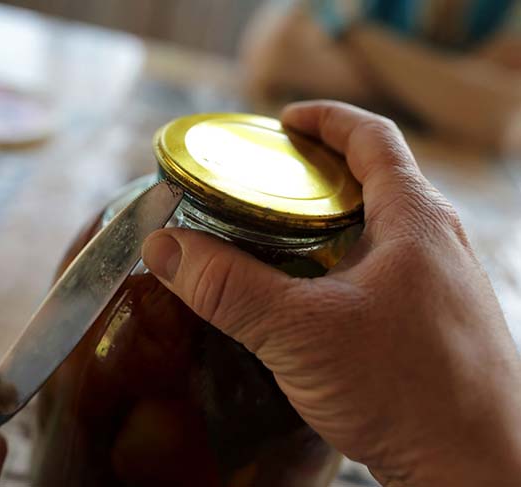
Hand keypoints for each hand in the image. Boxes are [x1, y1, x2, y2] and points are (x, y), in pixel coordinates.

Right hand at [142, 101, 520, 486]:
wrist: (477, 469)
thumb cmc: (411, 392)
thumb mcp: (303, 332)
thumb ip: (230, 287)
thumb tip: (165, 249)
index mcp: (415, 220)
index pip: (372, 138)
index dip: (324, 120)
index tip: (283, 121)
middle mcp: (435, 242)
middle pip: (374, 180)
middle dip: (317, 173)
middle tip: (267, 181)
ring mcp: (438, 283)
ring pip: (377, 229)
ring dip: (329, 222)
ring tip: (278, 236)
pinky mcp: (432, 322)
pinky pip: (382, 271)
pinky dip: (341, 264)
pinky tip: (308, 297)